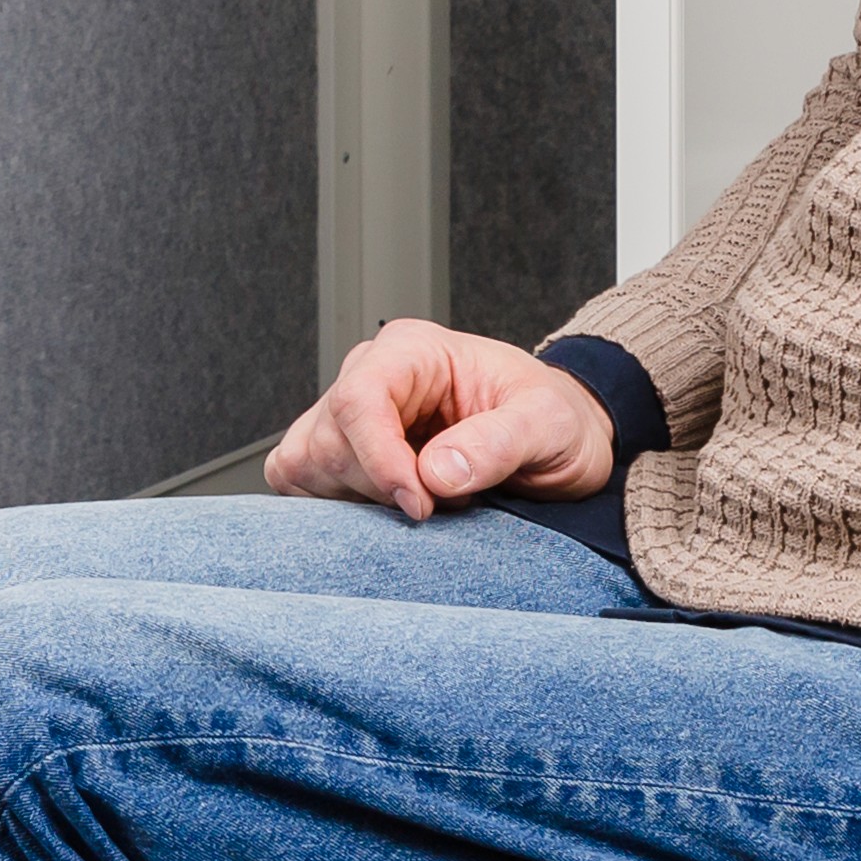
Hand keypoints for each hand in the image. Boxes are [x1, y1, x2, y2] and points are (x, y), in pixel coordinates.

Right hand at [263, 321, 613, 520]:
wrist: (561, 438)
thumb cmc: (555, 419)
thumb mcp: (549, 424)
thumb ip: (499, 442)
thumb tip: (436, 472)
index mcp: (413, 350)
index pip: (359, 399)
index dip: (379, 459)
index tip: (418, 503)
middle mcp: (371, 374)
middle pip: (328, 439)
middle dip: (380, 487)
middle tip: (444, 501)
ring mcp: (349, 414)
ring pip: (306, 462)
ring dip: (359, 500)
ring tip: (423, 500)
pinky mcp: (340, 453)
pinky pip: (299, 479)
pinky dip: (333, 508)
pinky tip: (386, 509)